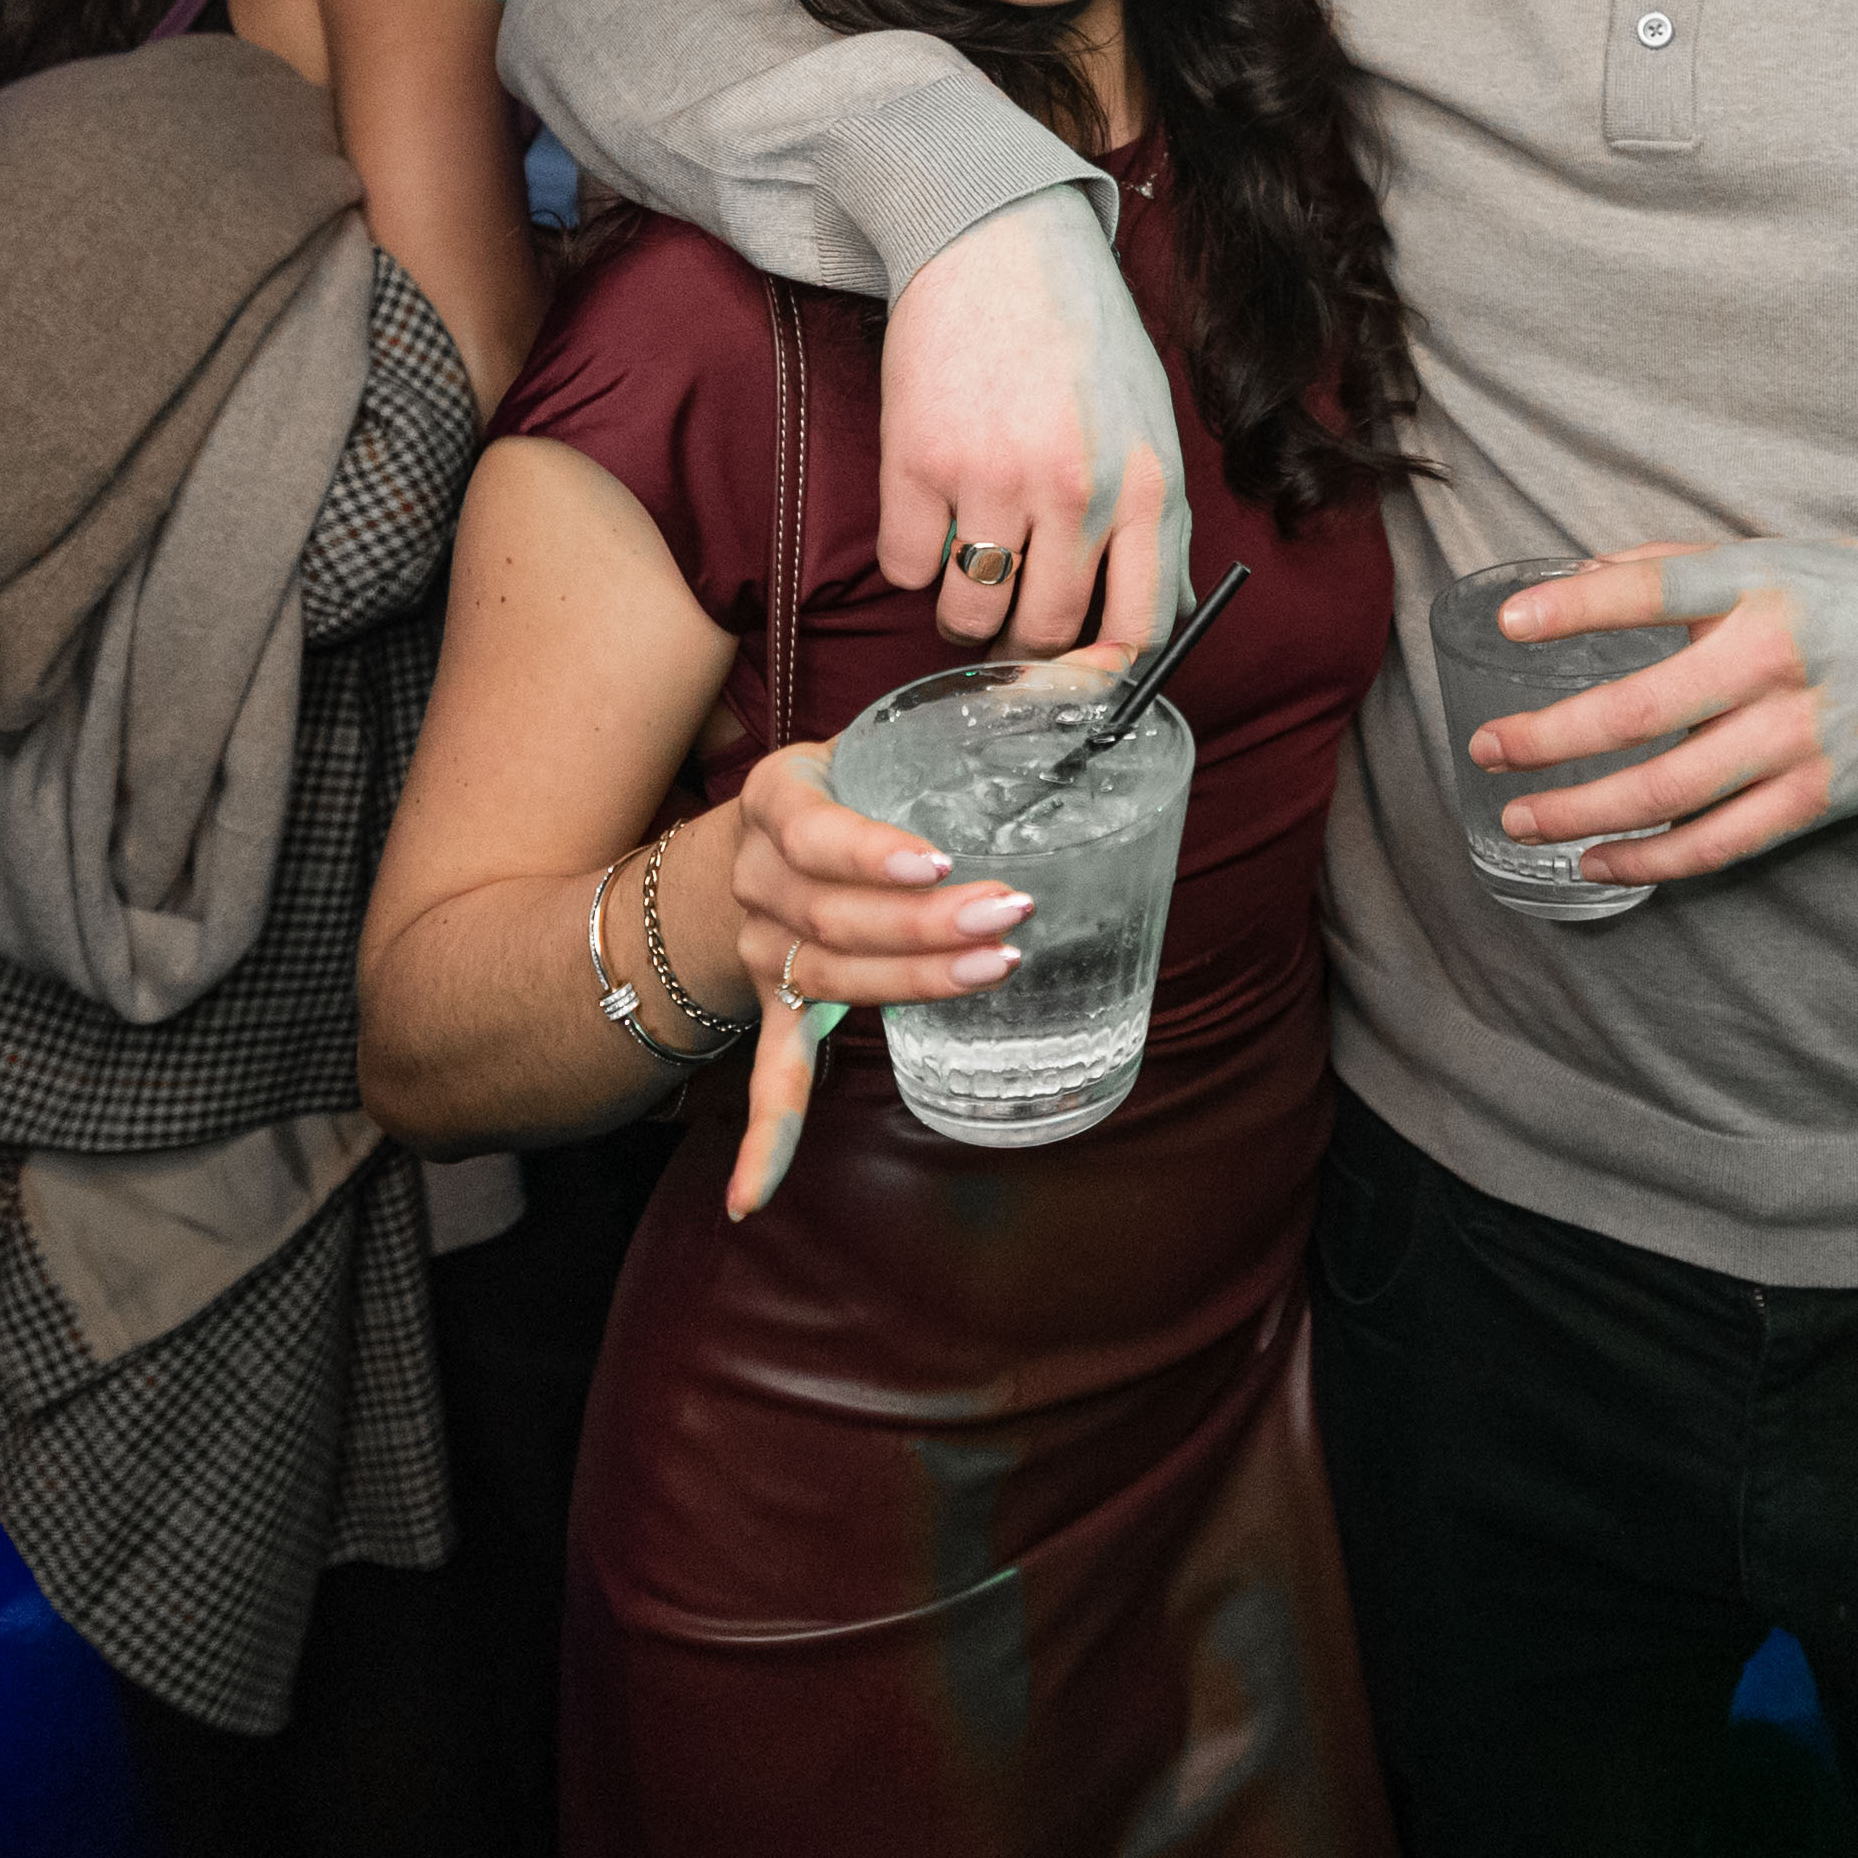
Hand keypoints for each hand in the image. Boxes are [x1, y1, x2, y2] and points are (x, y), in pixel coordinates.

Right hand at [692, 720, 1073, 1218]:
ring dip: (909, 985)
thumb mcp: (888, 734)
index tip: (937, 857)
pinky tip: (754, 1195)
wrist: (736, 854)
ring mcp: (768, 950)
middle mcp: (761, 875)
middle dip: (926, 921)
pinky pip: (769, 1074)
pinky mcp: (777, 1006)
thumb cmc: (844, 787)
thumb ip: (1002, 704)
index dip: (870, 847)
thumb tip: (1120, 662)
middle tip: (1010, 915)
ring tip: (993, 971)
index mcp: (782, 797)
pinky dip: (768, 1135)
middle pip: (837, 913)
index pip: (816, 825)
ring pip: (831, 977)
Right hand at [878, 186, 1183, 656]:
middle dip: (1020, 644)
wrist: (997, 243)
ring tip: (965, 568)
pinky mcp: (920, 462)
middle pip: (1044, 634)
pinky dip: (911, 558)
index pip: (1140, 630)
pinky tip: (927, 513)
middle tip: (1005, 620)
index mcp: (1147, 487)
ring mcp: (995, 479)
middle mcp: (1077, 492)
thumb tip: (1166, 620)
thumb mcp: (1149, 427)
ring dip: (960, 611)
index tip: (1077, 678)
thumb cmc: (1079, 338)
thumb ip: (1156, 524)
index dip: (1103, 674)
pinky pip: (905, 568)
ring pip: (967, 615)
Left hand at [1470, 535, 1857, 885]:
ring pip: (1671, 787)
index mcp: (1763, 584)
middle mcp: (1778, 658)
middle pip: (1642, 706)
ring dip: (1583, 809)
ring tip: (1520, 818)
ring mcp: (1801, 734)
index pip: (1654, 591)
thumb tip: (1579, 575)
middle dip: (1551, 735)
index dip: (1576, 606)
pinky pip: (1721, 839)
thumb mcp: (1781, 554)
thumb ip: (1683, 568)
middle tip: (1487, 747)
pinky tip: (1599, 861)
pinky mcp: (1823, 794)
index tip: (1507, 621)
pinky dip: (1653, 858)